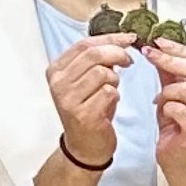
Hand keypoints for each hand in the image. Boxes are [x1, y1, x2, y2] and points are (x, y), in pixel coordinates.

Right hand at [45, 26, 135, 167]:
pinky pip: (110, 92)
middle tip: (129, 61)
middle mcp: (58, 83)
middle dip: (118, 54)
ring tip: (112, 90)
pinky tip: (110, 104)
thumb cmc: (89, 111)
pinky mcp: (82, 114)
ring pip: (103, 72)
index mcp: (56, 70)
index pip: (85, 44)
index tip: (129, 38)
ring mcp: (68, 99)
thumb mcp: (87, 81)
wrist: (85, 146)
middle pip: (94, 54)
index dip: (110, 38)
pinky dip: (116, 96)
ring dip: (116, 80)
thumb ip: (97, 60)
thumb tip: (122, 40)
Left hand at [149, 39, 185, 174]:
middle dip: (169, 60)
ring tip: (160, 100)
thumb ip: (170, 69)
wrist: (179, 156)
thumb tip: (157, 45)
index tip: (158, 42)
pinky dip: (165, 107)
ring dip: (166, 92)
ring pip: (185, 89)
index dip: (181, 48)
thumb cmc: (179, 122)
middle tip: (149, 55)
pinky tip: (165, 113)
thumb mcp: (174, 90)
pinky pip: (178, 109)